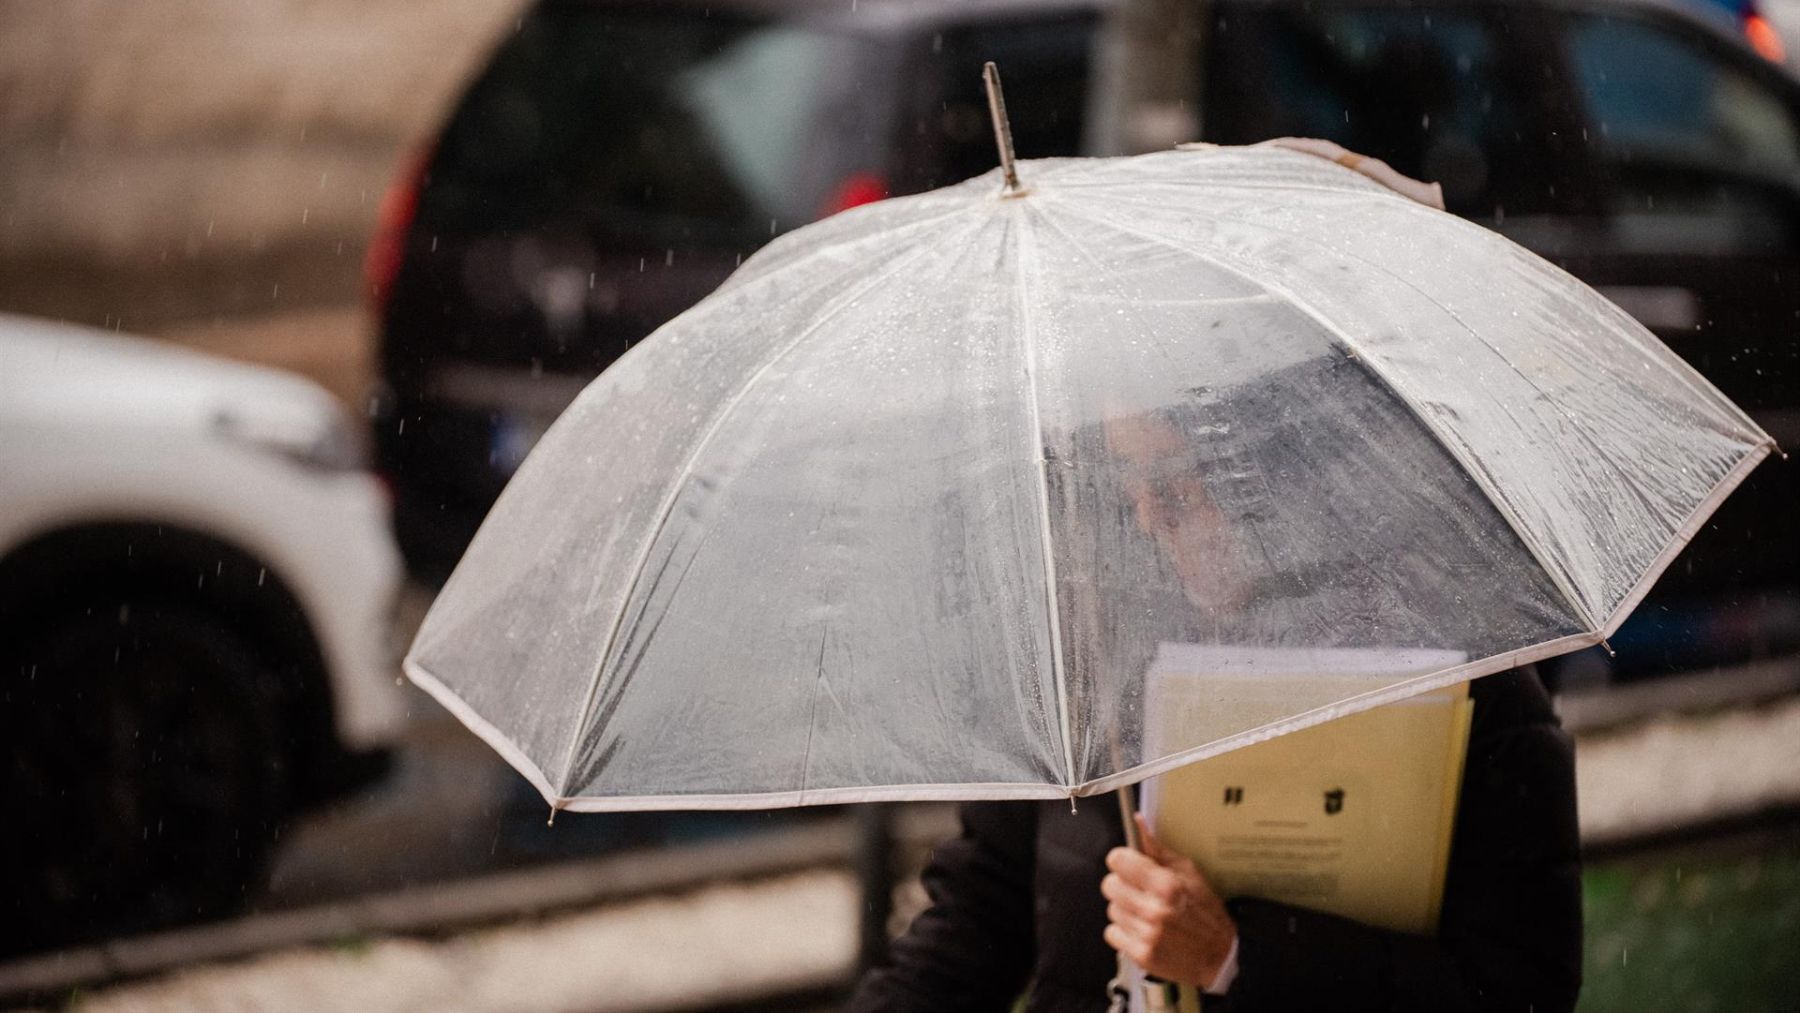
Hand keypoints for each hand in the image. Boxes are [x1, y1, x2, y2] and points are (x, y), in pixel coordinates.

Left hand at [1102, 813, 1237, 987]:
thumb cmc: (1205, 913)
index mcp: (1166, 885)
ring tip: (1145, 913)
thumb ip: (1158, 850)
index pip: (1118, 860)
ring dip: (1125, 909)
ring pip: (1111, 909)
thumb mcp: (1190, 873)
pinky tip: (1142, 931)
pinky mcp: (1140, 955)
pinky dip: (1123, 932)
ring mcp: (1146, 934)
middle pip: (1109, 885)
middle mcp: (1154, 909)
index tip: (1129, 864)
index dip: (1122, 860)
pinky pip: (1112, 933)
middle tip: (1139, 891)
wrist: (1219, 956)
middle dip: (1122, 885)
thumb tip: (1138, 823)